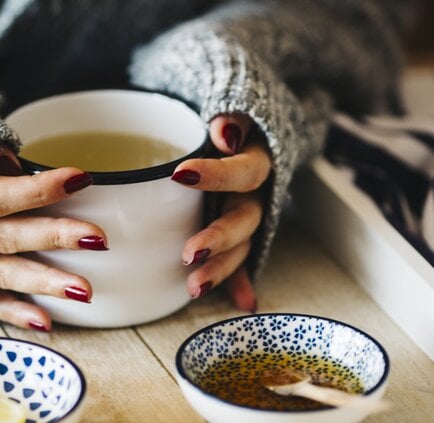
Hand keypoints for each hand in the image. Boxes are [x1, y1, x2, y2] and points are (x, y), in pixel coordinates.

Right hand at [0, 147, 106, 330]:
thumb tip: (29, 171)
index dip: (38, 189)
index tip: (81, 178)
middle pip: (7, 236)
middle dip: (54, 238)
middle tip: (98, 239)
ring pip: (3, 273)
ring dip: (44, 283)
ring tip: (84, 291)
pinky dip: (16, 313)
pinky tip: (46, 322)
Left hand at [171, 114, 271, 311]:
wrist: (239, 126)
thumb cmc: (226, 119)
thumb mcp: (231, 105)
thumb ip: (230, 117)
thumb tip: (226, 131)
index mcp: (256, 161)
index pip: (244, 171)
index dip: (217, 174)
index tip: (180, 175)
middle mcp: (255, 194)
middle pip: (245, 219)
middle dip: (219, 238)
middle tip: (190, 253)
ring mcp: (247, 217)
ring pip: (241, 247)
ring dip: (221, 269)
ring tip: (194, 287)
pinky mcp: (237, 235)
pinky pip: (240, 263)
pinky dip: (239, 283)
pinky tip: (242, 303)